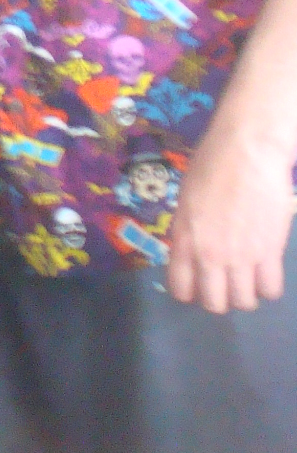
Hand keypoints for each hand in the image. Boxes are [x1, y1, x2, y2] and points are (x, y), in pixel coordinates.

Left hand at [167, 113, 295, 311]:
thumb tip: (191, 247)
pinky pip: (271, 290)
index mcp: (184, 238)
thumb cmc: (213, 162)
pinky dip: (269, 287)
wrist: (248, 149)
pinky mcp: (270, 253)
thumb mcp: (187, 196)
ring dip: (246, 295)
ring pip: (244, 302)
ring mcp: (241, 257)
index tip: (198, 286)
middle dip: (220, 298)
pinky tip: (267, 272)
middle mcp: (209, 254)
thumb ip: (188, 227)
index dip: (190, 292)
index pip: (180, 288)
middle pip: (214, 303)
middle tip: (226, 283)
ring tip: (249, 278)